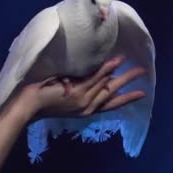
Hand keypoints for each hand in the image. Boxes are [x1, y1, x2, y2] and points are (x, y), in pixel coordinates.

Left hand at [19, 55, 146, 120]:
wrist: (28, 106)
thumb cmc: (42, 101)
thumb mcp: (65, 98)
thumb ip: (77, 89)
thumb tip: (89, 76)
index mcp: (85, 110)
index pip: (110, 104)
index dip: (126, 98)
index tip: (140, 93)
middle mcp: (87, 106)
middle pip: (113, 93)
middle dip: (129, 83)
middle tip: (143, 74)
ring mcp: (83, 98)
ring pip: (107, 84)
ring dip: (123, 73)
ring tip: (134, 65)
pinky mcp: (77, 90)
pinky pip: (96, 77)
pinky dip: (107, 68)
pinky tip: (116, 61)